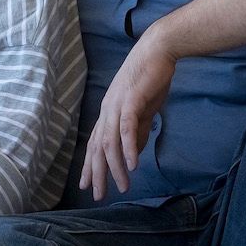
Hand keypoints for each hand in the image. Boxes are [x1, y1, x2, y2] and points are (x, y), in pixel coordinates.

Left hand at [79, 32, 176, 200]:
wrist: (158, 49)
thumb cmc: (151, 78)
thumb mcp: (143, 110)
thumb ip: (138, 130)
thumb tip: (134, 152)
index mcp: (108, 112)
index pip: (94, 144)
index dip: (90, 165)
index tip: (87, 185)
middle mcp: (107, 110)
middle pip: (97, 148)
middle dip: (97, 174)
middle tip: (98, 195)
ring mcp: (116, 105)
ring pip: (110, 142)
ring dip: (115, 167)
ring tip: (123, 186)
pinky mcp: (131, 100)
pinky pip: (127, 129)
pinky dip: (128, 148)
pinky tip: (132, 165)